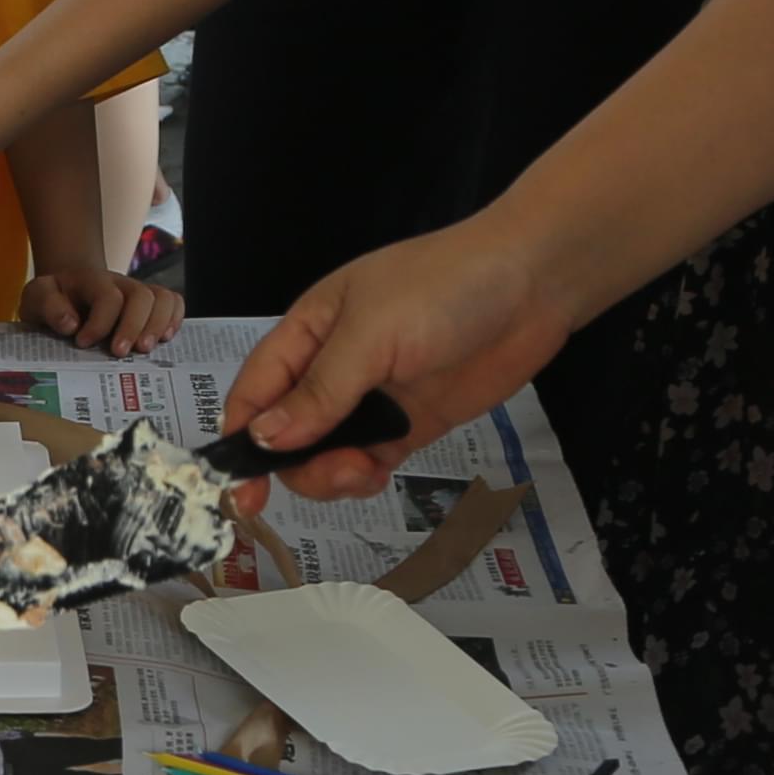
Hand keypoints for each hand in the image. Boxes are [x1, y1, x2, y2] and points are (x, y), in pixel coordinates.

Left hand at [22, 262, 182, 353]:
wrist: (65, 291)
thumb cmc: (52, 300)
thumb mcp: (36, 298)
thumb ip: (47, 306)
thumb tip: (70, 324)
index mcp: (91, 280)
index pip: (107, 296)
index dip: (100, 323)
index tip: (83, 343)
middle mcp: (120, 283)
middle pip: (142, 296)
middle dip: (133, 327)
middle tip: (119, 353)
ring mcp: (137, 292)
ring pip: (163, 298)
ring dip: (158, 325)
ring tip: (145, 351)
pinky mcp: (149, 305)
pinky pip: (174, 303)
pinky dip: (174, 320)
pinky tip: (163, 341)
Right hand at [216, 213, 570, 504]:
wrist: (532, 284)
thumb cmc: (442, 289)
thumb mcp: (370, 333)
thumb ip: (319, 391)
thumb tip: (264, 439)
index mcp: (308, 332)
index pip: (256, 391)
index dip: (242, 438)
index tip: (241, 490)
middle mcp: (332, 367)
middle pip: (288, 434)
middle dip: (298, 465)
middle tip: (338, 472)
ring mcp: (373, 398)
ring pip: (326, 454)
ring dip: (332, 475)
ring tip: (365, 471)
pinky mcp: (411, 422)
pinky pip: (368, 461)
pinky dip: (364, 477)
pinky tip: (378, 473)